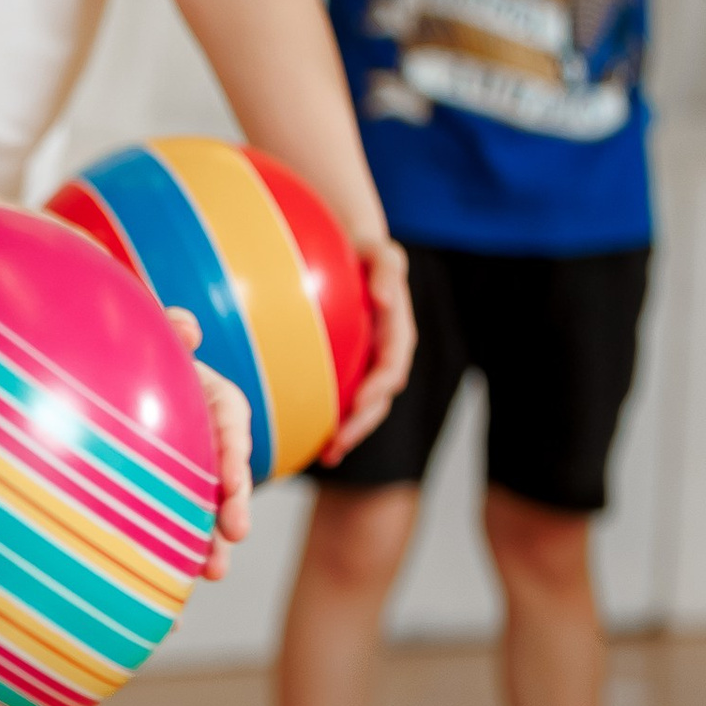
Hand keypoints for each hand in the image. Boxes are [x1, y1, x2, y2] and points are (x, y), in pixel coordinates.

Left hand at [164, 313, 252, 576]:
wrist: (102, 375)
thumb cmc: (138, 354)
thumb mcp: (154, 338)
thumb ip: (171, 330)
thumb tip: (187, 328)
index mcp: (214, 403)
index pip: (230, 429)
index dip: (234, 458)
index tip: (233, 486)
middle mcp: (208, 441)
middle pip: (225, 478)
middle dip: (230, 511)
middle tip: (233, 542)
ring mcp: (188, 472)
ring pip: (203, 509)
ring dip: (209, 543)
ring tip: (211, 573)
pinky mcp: (165, 494)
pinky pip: (172, 524)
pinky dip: (171, 553)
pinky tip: (170, 578)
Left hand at [326, 234, 411, 457]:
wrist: (352, 255)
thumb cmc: (364, 252)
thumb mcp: (380, 251)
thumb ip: (387, 269)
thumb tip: (385, 299)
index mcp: (397, 334)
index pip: (392, 368)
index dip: (377, 389)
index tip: (358, 405)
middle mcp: (385, 357)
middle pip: (378, 399)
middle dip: (360, 425)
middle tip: (336, 446)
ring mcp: (368, 367)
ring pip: (362, 408)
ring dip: (347, 433)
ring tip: (326, 454)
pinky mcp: (349, 371)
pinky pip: (341, 400)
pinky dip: (330, 421)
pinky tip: (308, 439)